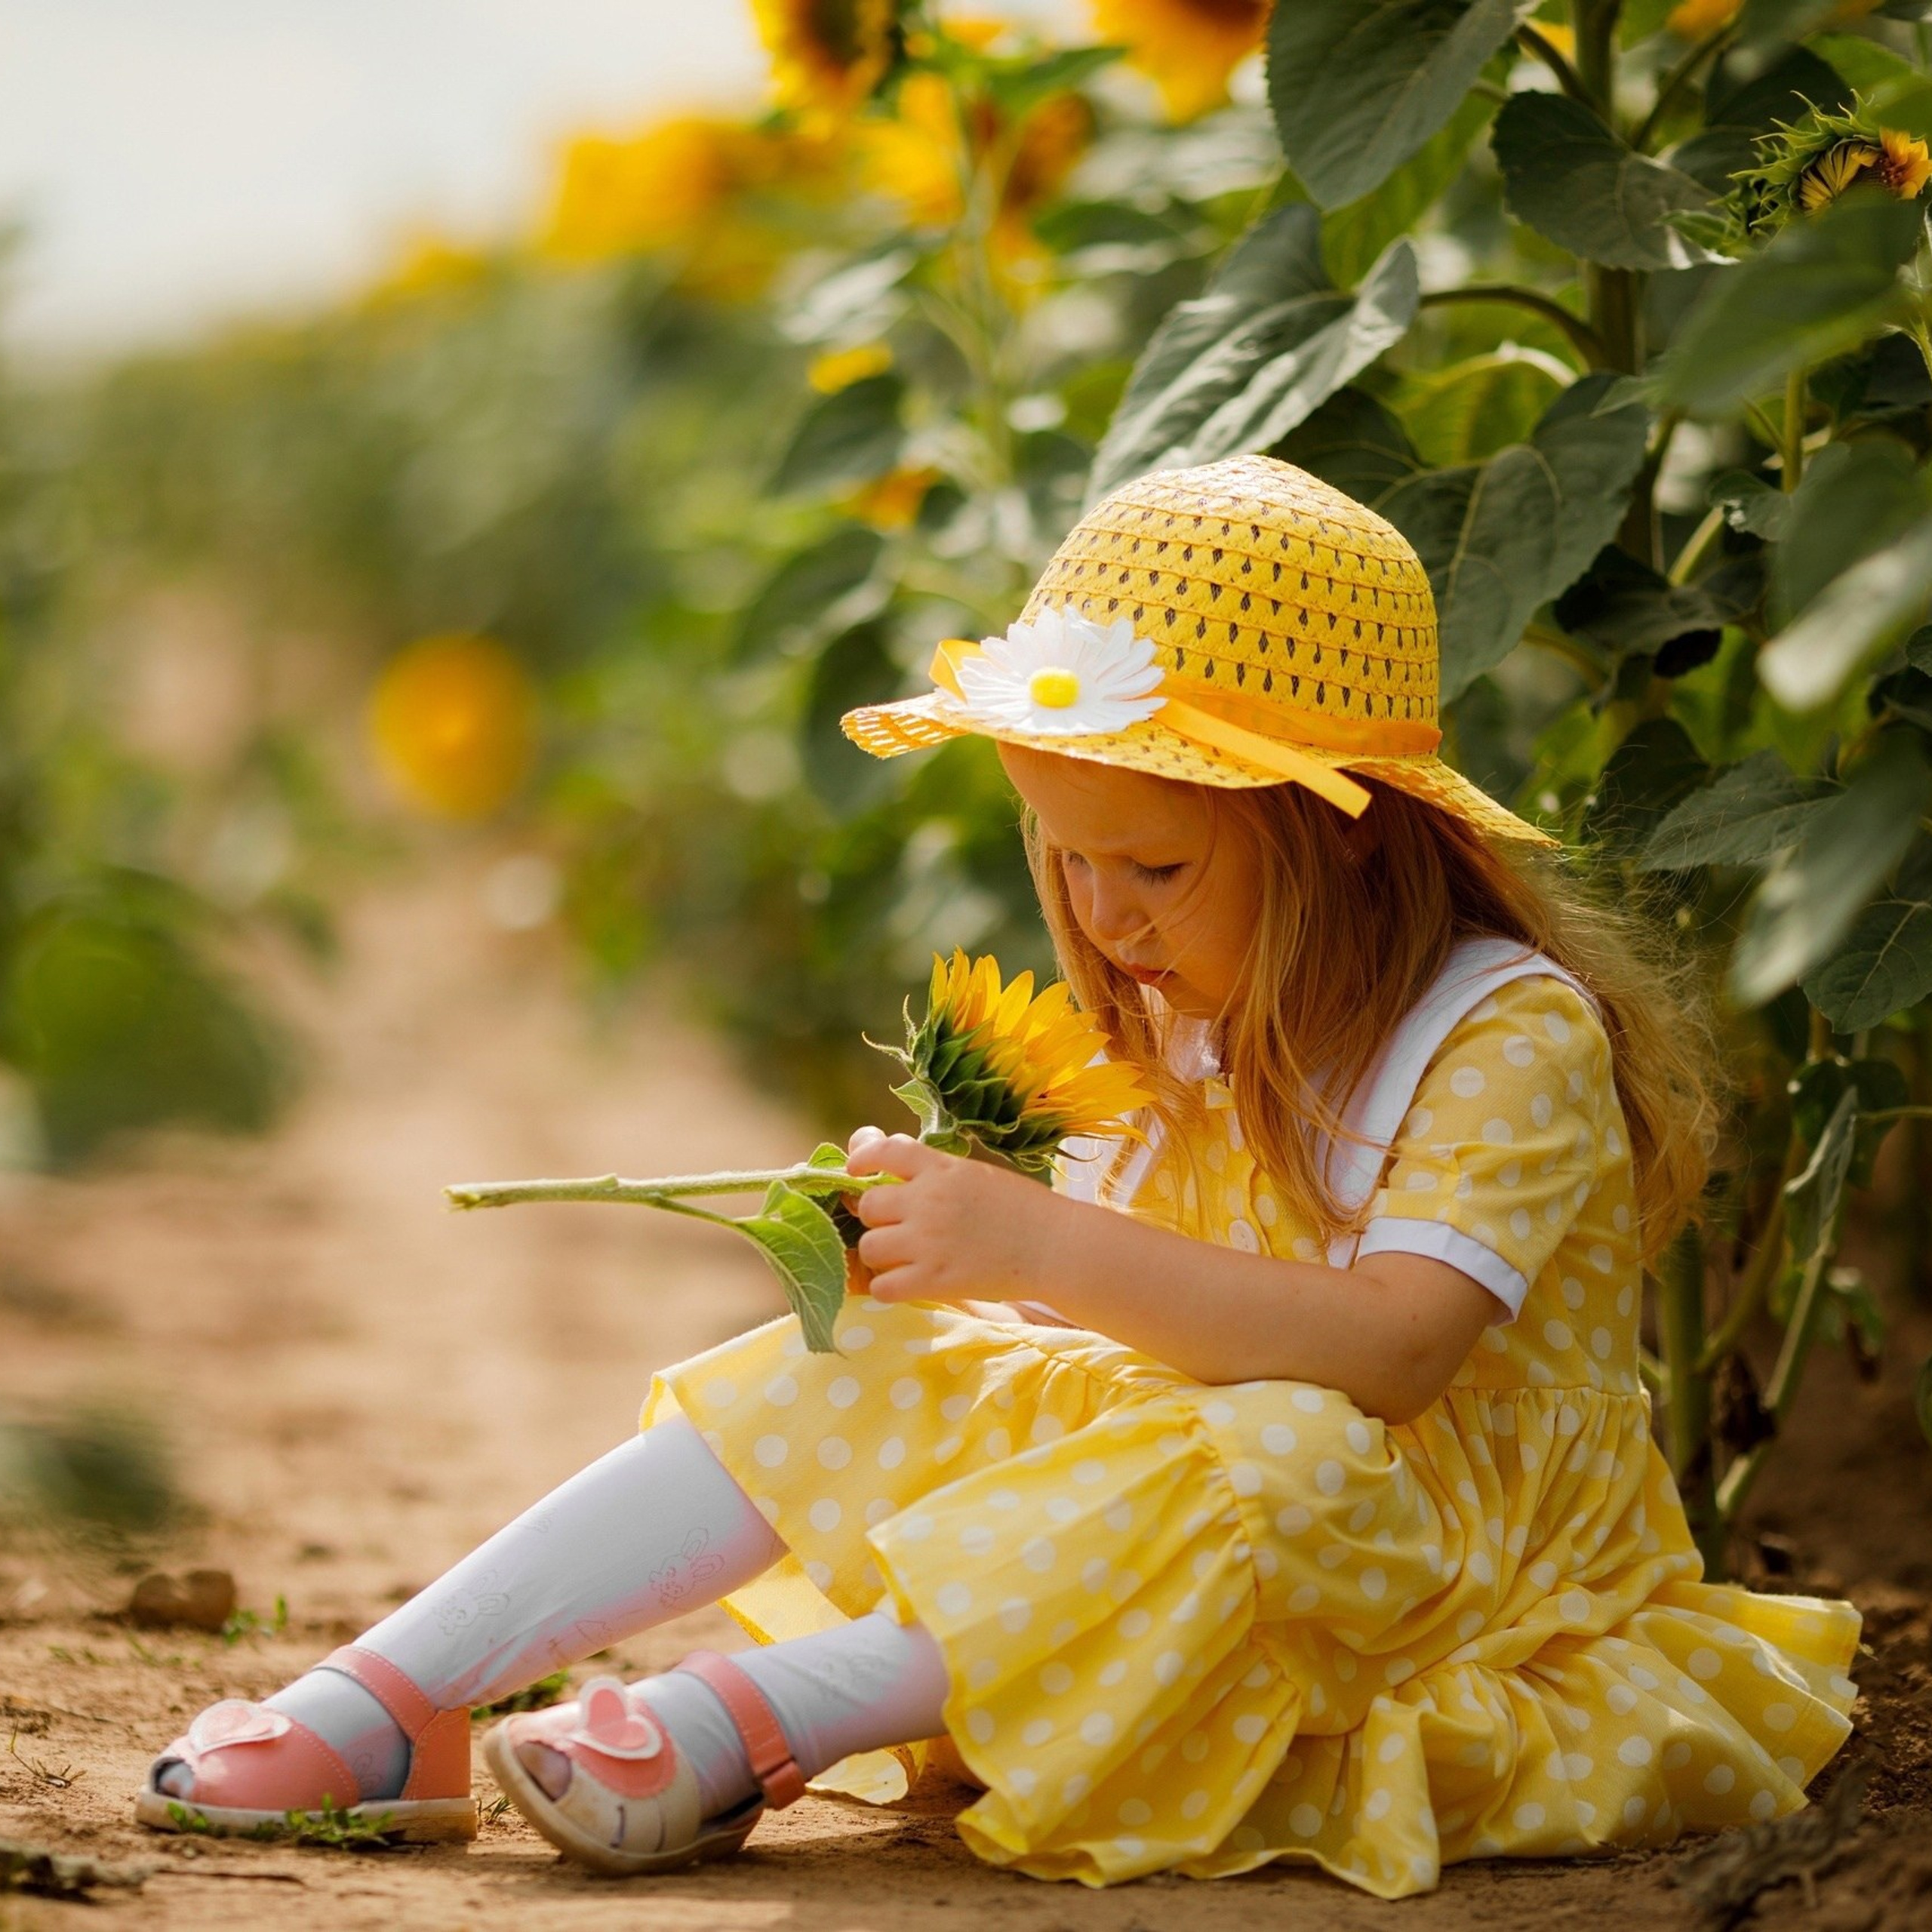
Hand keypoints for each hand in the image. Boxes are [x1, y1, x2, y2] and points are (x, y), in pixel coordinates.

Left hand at [842, 1126, 1066, 1306]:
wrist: (1054, 1247)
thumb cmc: (1022, 1209)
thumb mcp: (976, 1174)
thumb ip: (934, 1171)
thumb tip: (889, 1163)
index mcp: (941, 1168)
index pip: (883, 1151)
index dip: (861, 1158)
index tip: (857, 1171)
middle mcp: (928, 1200)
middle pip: (868, 1206)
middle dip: (877, 1218)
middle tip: (897, 1228)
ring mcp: (928, 1241)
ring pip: (870, 1248)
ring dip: (881, 1255)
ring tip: (903, 1259)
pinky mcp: (935, 1280)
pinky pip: (883, 1287)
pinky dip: (888, 1288)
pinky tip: (906, 1284)